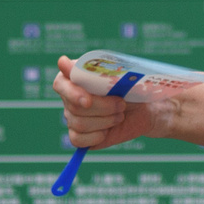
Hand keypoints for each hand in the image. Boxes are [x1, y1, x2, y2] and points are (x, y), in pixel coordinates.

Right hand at [52, 56, 173, 150]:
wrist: (143, 108)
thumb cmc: (129, 87)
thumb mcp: (117, 75)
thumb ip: (91, 69)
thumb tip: (62, 62)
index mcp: (74, 78)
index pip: (60, 83)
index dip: (72, 93)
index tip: (88, 100)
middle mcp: (69, 99)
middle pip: (74, 107)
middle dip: (102, 107)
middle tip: (121, 104)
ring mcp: (73, 118)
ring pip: (79, 123)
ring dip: (105, 120)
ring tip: (119, 115)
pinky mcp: (80, 137)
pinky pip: (78, 140)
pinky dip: (97, 135)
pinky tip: (109, 130)